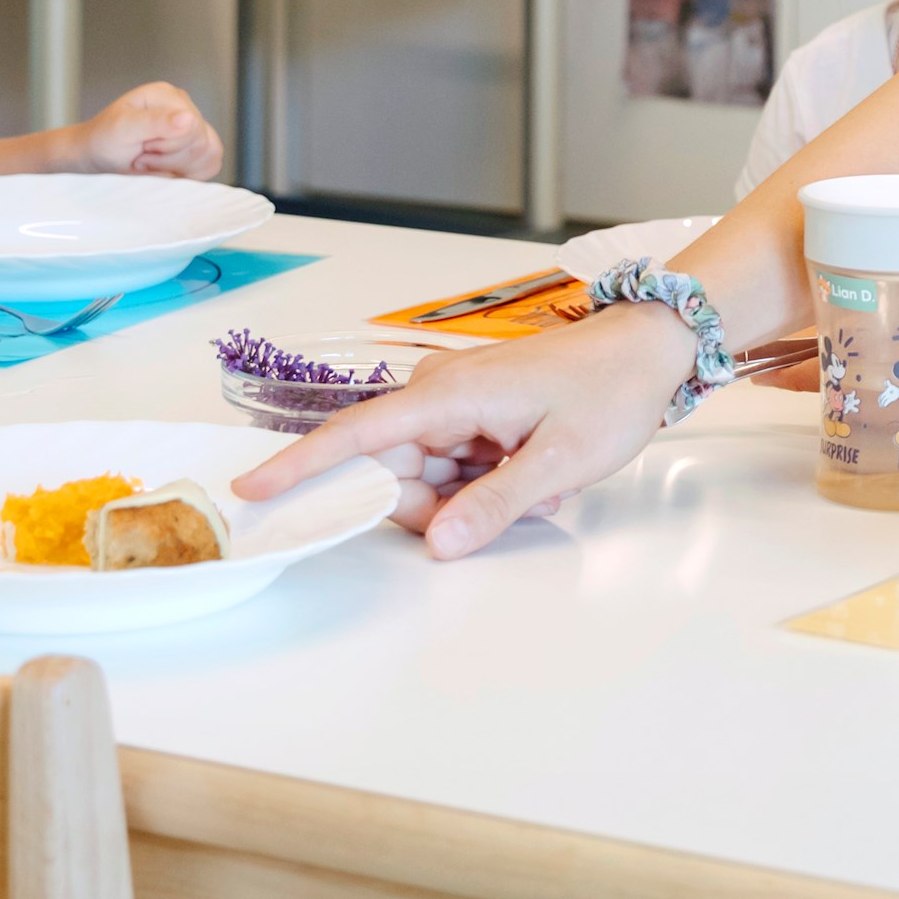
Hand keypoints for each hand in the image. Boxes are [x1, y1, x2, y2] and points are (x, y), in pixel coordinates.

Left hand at [74, 82, 222, 179]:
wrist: (96, 157)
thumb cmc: (103, 140)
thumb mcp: (122, 129)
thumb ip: (155, 122)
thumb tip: (188, 118)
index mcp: (167, 95)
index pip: (193, 126)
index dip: (168, 146)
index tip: (142, 148)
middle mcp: (183, 107)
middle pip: (201, 142)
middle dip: (169, 159)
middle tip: (142, 155)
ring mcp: (191, 127)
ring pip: (209, 154)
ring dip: (177, 167)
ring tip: (151, 161)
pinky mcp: (195, 147)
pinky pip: (210, 164)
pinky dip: (188, 174)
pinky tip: (164, 169)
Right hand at [228, 299, 694, 556]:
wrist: (648, 354)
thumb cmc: (608, 392)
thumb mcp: (559, 460)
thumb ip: (494, 505)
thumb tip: (437, 544)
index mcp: (447, 395)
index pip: (354, 436)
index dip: (298, 465)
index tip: (250, 491)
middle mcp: (439, 396)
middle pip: (391, 473)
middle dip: (438, 506)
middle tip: (514, 496)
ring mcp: (455, 407)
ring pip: (425, 480)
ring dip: (473, 498)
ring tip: (539, 480)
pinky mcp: (472, 419)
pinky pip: (454, 472)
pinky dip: (488, 486)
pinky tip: (536, 474)